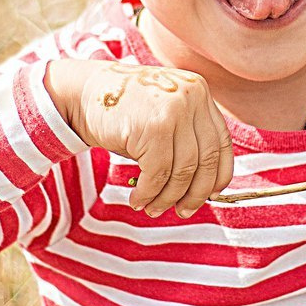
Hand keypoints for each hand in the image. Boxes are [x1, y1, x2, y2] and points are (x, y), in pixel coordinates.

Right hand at [44, 58, 234, 216]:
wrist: (82, 93)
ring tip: (153, 208)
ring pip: (182, 170)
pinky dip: (148, 193)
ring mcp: (174, 110)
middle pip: (206, 159)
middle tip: (182, 211)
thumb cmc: (124, 112)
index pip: (222, 143)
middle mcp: (192, 97)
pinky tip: (137, 199)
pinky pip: (158, 173)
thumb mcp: (163, 117)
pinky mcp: (153, 127)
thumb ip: (185, 141)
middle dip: (195, 194)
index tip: (210, 196)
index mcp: (200, 93)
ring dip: (168, 197)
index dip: (219, 175)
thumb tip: (204, 190)